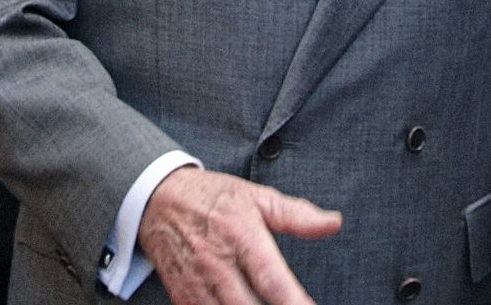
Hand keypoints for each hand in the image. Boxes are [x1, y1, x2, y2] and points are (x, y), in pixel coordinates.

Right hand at [139, 166, 340, 304]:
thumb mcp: (255, 197)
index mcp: (241, 236)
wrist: (157, 200)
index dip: (294, 303)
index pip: (272, 280)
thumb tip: (333, 223)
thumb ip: (296, 214)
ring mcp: (198, 286)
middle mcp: (218, 265)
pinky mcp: (184, 299)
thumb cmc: (212, 198)